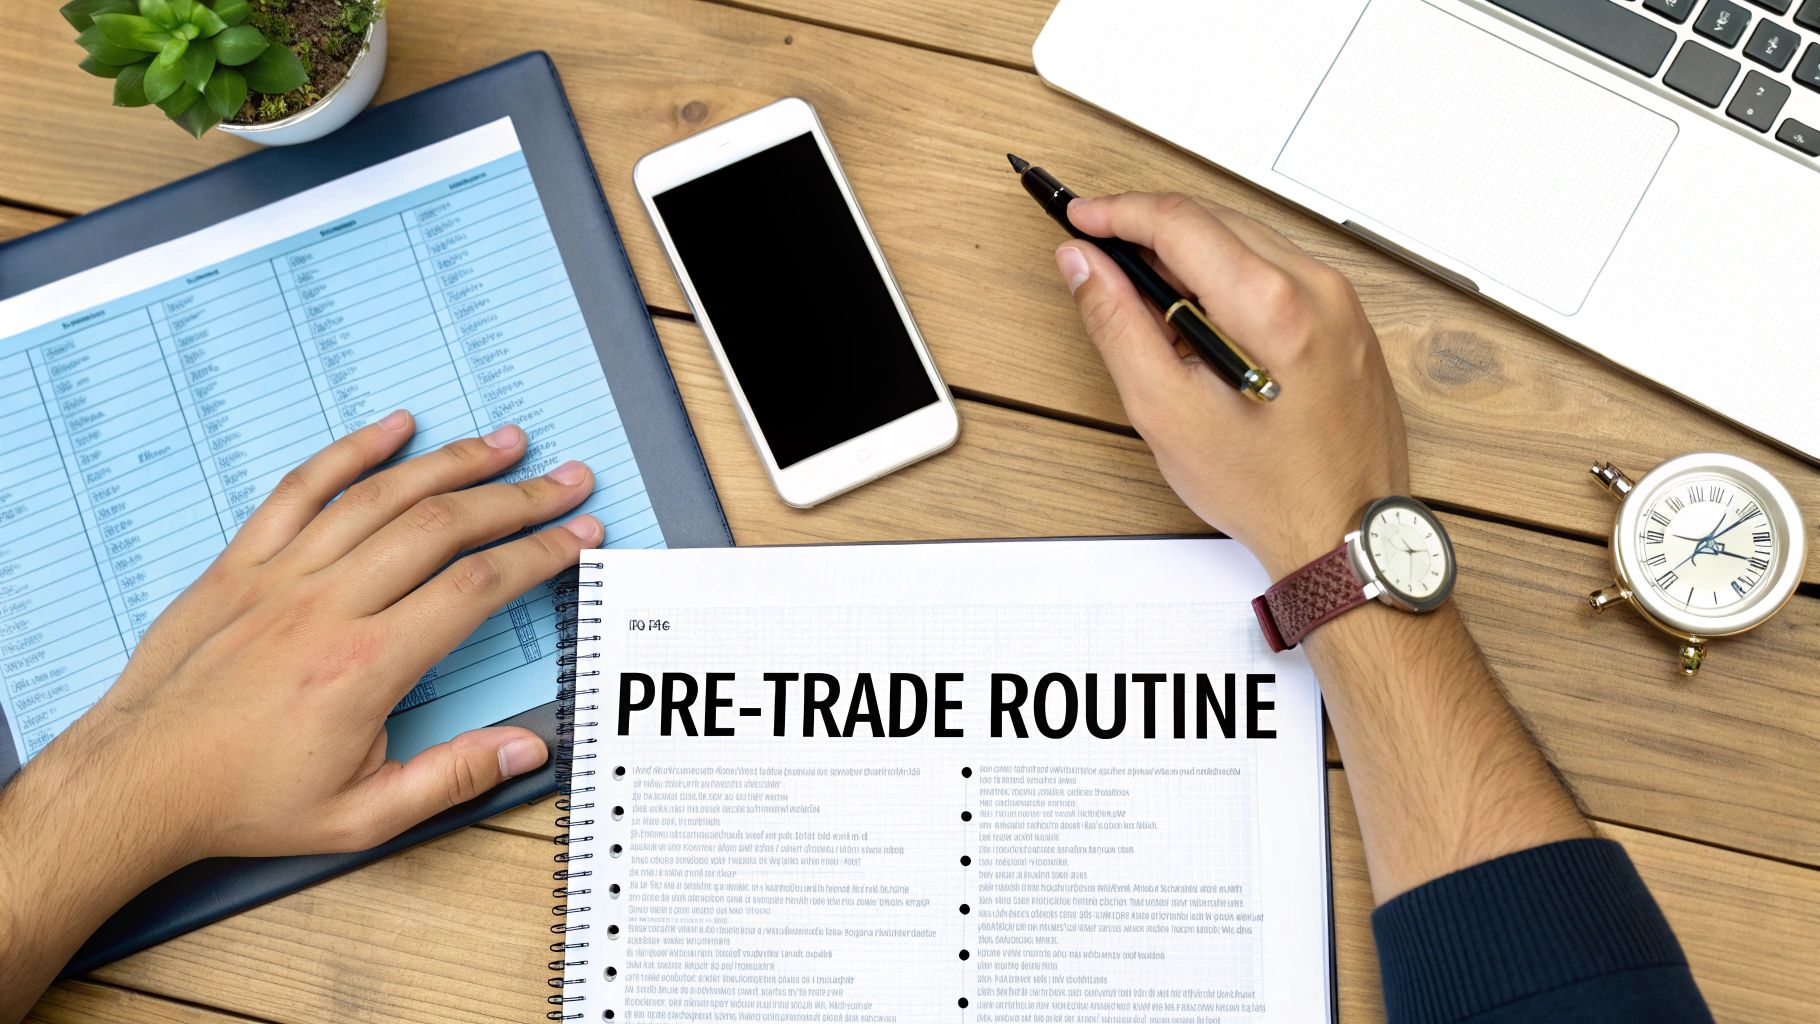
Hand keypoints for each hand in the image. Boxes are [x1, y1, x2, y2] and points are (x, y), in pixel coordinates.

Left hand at [46, 410, 601, 862]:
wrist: (138, 784)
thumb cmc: (244, 801)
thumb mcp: (363, 816)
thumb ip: (453, 777)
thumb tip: (529, 748)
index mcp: (365, 666)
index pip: (475, 589)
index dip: (538, 555)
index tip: (578, 536)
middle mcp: (326, 607)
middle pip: (441, 528)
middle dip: (517, 499)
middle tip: (566, 480)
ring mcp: (281, 576)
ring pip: (382, 497)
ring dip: (452, 463)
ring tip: (505, 443)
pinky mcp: (241, 564)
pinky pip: (303, 490)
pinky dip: (352, 451)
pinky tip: (395, 427)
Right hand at [1055, 193, 1407, 577]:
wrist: (1342, 533)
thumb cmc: (1266, 489)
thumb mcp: (1166, 411)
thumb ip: (1116, 325)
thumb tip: (1082, 265)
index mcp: (1272, 306)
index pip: (1180, 221)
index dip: (1118, 211)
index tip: (1080, 216)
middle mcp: (1316, 288)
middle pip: (1216, 220)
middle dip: (1149, 228)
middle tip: (1099, 255)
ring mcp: (1341, 301)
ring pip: (1248, 240)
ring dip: (1190, 252)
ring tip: (1147, 297)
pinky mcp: (1349, 319)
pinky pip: (1279, 268)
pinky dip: (1230, 275)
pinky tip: (1202, 317)